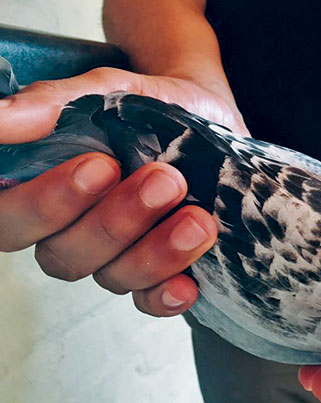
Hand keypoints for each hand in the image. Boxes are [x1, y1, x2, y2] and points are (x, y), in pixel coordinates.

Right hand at [0, 67, 246, 315]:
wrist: (209, 115)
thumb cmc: (150, 103)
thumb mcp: (107, 92)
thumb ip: (54, 105)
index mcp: (39, 186)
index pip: (11, 217)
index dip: (46, 204)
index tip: (100, 166)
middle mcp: (69, 229)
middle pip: (63, 254)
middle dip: (116, 221)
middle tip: (164, 180)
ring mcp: (114, 255)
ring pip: (111, 277)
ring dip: (154, 252)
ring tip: (197, 218)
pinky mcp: (157, 270)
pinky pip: (149, 301)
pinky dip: (165, 296)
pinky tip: (186, 286)